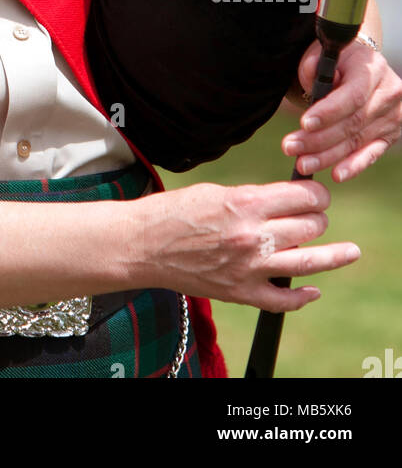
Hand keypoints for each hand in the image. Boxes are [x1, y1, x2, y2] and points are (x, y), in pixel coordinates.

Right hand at [137, 180, 358, 311]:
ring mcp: (249, 268)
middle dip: (318, 218)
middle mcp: (253, 236)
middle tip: (313, 217)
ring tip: (348, 252)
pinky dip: (303, 297)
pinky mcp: (240, 293)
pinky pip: (284, 300)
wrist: (142, 245)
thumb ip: (255, 197)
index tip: (316, 194)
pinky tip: (313, 290)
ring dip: (332, 256)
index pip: (305, 196)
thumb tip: (287, 200)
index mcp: (246, 203)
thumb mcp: (217, 191)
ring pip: (309, 262)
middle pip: (312, 226)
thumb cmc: (175, 211)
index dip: (317, 193)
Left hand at [282, 39, 401, 181]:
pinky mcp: (390, 136)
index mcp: (373, 70)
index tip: (304, 123)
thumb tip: (312, 71)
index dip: (328, 112)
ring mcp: (392, 117)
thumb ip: (315, 64)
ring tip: (302, 163)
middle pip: (352, 123)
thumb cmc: (337, 62)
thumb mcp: (324, 54)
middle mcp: (388, 94)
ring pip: (356, 141)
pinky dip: (353, 166)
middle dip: (318, 139)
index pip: (352, 96)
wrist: (360, 69)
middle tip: (290, 147)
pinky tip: (336, 175)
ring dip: (327, 156)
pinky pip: (371, 154)